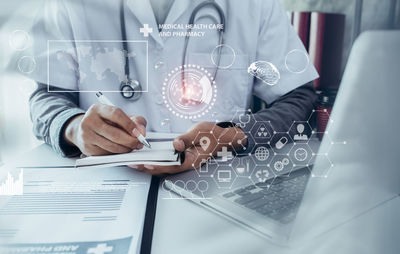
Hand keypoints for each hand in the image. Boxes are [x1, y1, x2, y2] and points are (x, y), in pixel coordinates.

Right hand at [64, 104, 146, 155]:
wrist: (86, 129)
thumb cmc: (106, 122)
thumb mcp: (121, 116)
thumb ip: (136, 121)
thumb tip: (141, 131)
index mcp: (98, 109)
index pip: (116, 114)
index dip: (129, 124)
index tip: (138, 133)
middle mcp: (89, 121)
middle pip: (114, 134)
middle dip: (130, 141)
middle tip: (138, 143)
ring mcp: (86, 135)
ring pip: (111, 146)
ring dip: (125, 149)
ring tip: (131, 146)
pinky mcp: (87, 148)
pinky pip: (107, 153)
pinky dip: (117, 153)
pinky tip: (120, 149)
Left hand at [132, 122, 246, 174]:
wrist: (222, 137)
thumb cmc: (213, 135)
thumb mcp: (200, 132)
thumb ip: (187, 139)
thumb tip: (176, 144)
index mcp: (193, 159)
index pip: (173, 166)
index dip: (158, 166)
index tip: (146, 164)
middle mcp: (188, 163)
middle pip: (166, 169)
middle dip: (149, 168)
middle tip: (135, 164)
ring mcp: (185, 162)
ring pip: (166, 167)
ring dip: (151, 166)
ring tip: (137, 162)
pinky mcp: (183, 158)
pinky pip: (168, 163)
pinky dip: (157, 162)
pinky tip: (149, 158)